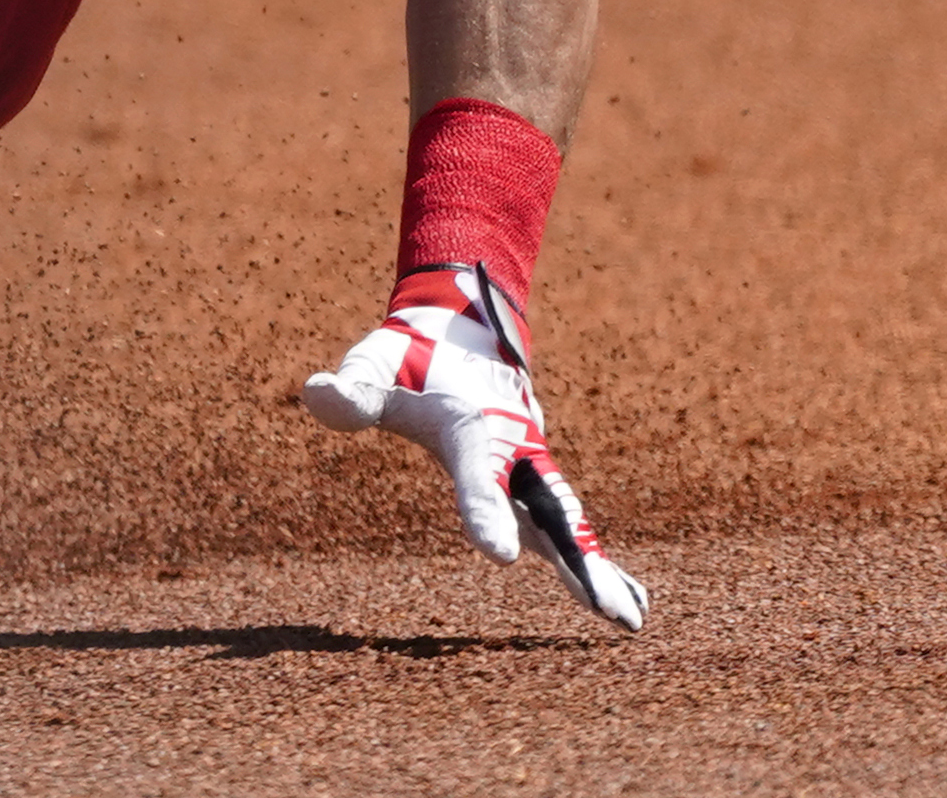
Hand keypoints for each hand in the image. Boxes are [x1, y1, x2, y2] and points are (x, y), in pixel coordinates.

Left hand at [302, 264, 648, 630]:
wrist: (466, 327)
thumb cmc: (411, 354)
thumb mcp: (376, 363)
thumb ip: (355, 387)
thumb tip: (317, 393)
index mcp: (472, 426)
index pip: (478, 475)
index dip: (485, 511)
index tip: (500, 556)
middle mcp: (514, 449)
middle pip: (549, 511)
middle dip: (576, 559)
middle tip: (606, 610)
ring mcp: (531, 466)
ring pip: (567, 523)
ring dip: (594, 568)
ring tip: (628, 620)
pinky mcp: (536, 479)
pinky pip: (569, 524)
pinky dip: (595, 558)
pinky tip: (629, 601)